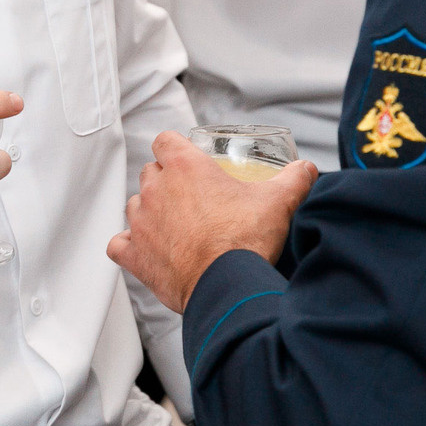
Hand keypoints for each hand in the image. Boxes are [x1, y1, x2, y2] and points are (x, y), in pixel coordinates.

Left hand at [108, 131, 316, 312]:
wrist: (226, 285)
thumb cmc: (245, 241)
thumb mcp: (278, 201)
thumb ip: (294, 180)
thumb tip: (306, 169)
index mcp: (186, 168)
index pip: (165, 141)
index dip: (174, 147)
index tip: (187, 158)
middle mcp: (156, 190)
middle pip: (150, 172)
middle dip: (166, 180)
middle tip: (190, 196)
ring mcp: (141, 223)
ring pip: (134, 205)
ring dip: (149, 211)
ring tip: (173, 224)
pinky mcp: (134, 255)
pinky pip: (119, 244)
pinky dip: (130, 246)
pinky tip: (146, 250)